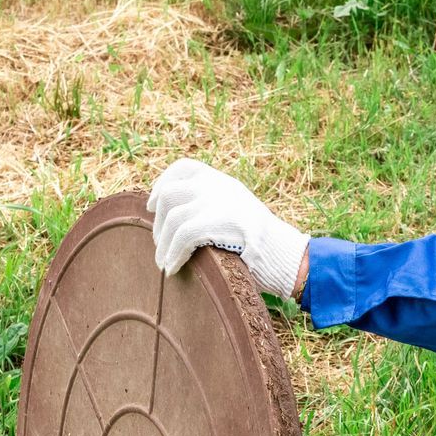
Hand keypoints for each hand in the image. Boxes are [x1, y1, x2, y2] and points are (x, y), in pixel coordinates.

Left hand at [146, 158, 309, 299]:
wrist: (284, 253)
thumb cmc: (261, 241)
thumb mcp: (237, 210)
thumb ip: (214, 204)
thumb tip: (178, 216)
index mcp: (222, 180)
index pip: (184, 168)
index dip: (162, 183)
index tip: (151, 204)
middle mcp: (217, 185)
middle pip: (169, 194)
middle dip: (158, 222)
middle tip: (158, 244)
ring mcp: (216, 201)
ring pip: (172, 218)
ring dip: (163, 244)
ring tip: (163, 263)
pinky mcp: (216, 222)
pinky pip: (182, 237)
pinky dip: (173, 254)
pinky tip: (172, 268)